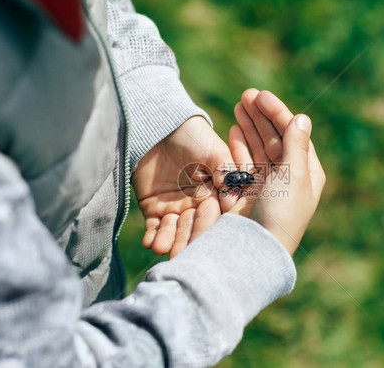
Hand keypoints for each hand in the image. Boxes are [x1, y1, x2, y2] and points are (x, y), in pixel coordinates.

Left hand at [132, 116, 236, 258]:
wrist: (158, 126)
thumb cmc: (192, 135)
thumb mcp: (214, 151)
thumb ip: (225, 173)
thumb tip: (233, 202)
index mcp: (216, 194)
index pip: (214, 216)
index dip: (208, 228)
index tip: (205, 242)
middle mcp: (197, 205)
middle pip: (193, 228)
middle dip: (188, 241)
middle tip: (182, 256)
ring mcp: (175, 208)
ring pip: (174, 231)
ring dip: (169, 241)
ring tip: (162, 248)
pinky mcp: (154, 209)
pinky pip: (154, 227)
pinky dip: (152, 236)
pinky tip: (150, 243)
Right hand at [228, 89, 325, 253]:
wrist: (256, 246)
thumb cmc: (281, 212)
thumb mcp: (294, 175)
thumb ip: (296, 144)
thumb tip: (303, 118)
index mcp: (307, 172)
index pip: (293, 133)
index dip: (277, 112)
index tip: (261, 96)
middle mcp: (288, 176)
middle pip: (274, 138)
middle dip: (261, 116)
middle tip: (245, 95)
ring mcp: (267, 184)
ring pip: (258, 147)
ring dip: (248, 126)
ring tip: (237, 106)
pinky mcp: (248, 191)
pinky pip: (243, 162)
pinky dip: (238, 146)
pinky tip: (233, 129)